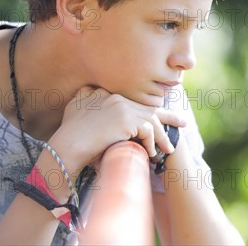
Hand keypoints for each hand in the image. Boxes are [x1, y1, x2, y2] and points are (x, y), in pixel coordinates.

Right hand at [48, 86, 186, 174]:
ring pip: (151, 120)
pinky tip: (151, 153)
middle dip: (167, 116)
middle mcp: (116, 97)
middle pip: (148, 106)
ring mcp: (122, 107)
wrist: (65, 146)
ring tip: (168, 149)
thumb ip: (87, 100)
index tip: (161, 114)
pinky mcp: (126, 121)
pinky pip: (147, 131)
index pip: (136, 99)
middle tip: (182, 122)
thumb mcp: (76, 109)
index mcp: (106, 93)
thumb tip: (94, 94)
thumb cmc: (68, 134)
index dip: (150, 107)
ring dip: (161, 136)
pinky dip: (151, 143)